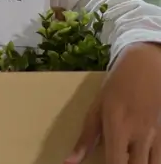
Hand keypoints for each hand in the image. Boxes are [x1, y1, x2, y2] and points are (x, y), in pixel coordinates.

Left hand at [67, 43, 160, 163]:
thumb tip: (69, 162)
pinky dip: (150, 161)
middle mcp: (140, 136)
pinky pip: (160, 158)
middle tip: (113, 160)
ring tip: (126, 159)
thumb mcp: (96, 109)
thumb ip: (85, 138)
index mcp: (118, 129)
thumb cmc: (117, 86)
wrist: (148, 67)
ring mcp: (156, 136)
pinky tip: (139, 157)